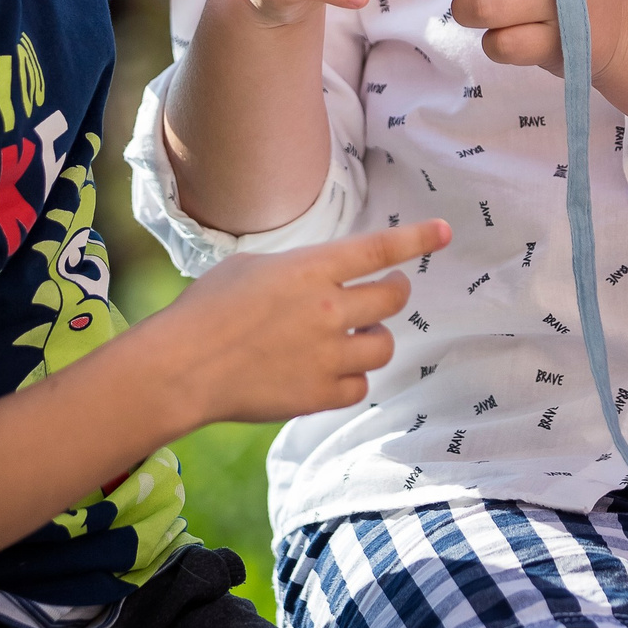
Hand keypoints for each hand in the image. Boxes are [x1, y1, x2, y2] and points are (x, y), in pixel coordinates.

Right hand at [156, 220, 450, 422]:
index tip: (445, 232)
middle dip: (396, 293)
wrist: (183, 368)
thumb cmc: (206, 310)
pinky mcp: (319, 394)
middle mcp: (327, 310)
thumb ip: (296, 270)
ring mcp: (326, 355)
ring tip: (352, 334)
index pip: (378, 250)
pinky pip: (360, 385)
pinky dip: (352, 377)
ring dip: (373, 337)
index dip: (417, 239)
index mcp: (310, 270)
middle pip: (392, 299)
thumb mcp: (251, 267)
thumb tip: (320, 278)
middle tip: (388, 292)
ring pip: (384, 345)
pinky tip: (331, 370)